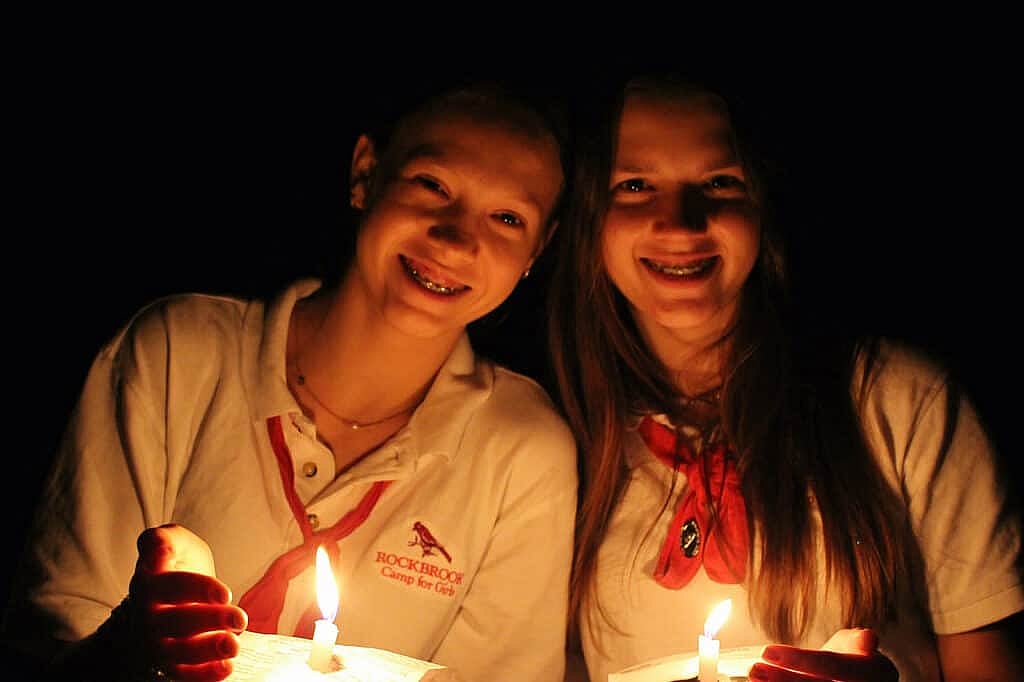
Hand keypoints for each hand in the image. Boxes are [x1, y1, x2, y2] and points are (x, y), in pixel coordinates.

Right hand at [124, 523, 247, 680]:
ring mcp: (158, 642)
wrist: (161, 593)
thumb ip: (161, 540)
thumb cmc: (172, 562)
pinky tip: (226, 667)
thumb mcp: (169, 540)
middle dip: (210, 621)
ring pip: (178, 653)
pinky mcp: (171, 661)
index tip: (225, 593)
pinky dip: (202, 676)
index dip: (199, 590)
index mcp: (149, 583)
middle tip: (240, 618)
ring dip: (208, 651)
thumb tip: (156, 550)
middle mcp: (149, 616)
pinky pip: (183, 674)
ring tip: (234, 644)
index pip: (172, 587)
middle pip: (176, 623)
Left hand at [748, 628, 897, 680]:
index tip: (767, 651)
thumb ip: (855, 641)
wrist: (862, 681)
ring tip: (756, 676)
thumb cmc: (854, 660)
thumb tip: (868, 638)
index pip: (831, 665)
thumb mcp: (857, 644)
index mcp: (873, 673)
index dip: (799, 659)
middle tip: (754, 668)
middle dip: (783, 680)